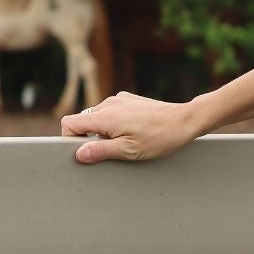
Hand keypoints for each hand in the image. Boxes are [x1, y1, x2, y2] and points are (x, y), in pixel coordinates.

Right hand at [59, 92, 200, 163]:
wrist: (184, 121)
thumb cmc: (159, 137)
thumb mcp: (129, 150)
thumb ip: (101, 151)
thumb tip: (78, 154)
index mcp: (104, 116)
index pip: (70, 123)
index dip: (70, 139)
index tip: (84, 152)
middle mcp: (108, 103)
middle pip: (83, 120)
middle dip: (89, 137)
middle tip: (110, 151)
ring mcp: (119, 100)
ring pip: (98, 117)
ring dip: (104, 131)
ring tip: (126, 142)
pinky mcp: (128, 100)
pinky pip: (111, 112)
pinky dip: (115, 123)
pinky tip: (133, 132)